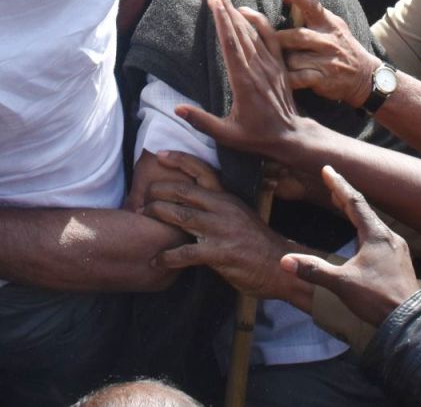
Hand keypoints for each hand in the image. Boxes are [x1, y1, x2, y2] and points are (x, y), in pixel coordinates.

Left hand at [144, 154, 293, 296]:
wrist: (280, 266)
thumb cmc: (257, 244)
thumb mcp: (240, 216)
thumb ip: (219, 209)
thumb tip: (195, 204)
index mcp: (228, 198)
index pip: (202, 170)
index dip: (180, 160)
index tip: (160, 155)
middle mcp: (224, 208)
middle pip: (185, 191)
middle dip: (159, 191)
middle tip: (141, 196)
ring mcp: (222, 230)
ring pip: (182, 217)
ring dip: (158, 216)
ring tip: (142, 218)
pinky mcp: (220, 253)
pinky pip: (187, 253)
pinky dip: (168, 257)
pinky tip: (156, 260)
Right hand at [176, 0, 307, 157]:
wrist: (292, 137)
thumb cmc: (258, 137)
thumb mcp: (227, 135)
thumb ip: (202, 121)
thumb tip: (177, 110)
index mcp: (243, 82)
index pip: (230, 45)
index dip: (221, 21)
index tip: (213, 2)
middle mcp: (257, 68)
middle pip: (239, 31)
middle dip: (226, 8)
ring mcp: (270, 65)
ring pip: (253, 31)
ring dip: (238, 11)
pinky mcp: (279, 65)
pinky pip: (270, 37)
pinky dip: (260, 22)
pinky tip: (248, 11)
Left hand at [275, 0, 383, 106]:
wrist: (364, 75)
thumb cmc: (342, 46)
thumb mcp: (332, 25)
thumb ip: (311, 13)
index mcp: (328, 23)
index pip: (311, 4)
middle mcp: (328, 40)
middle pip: (296, 36)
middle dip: (278, 39)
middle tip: (267, 42)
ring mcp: (327, 61)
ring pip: (292, 59)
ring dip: (283, 61)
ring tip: (281, 63)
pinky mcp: (323, 79)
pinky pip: (296, 78)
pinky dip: (287, 79)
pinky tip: (285, 78)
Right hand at [280, 166, 419, 325]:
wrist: (410, 321)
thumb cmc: (377, 299)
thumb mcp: (342, 284)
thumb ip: (315, 270)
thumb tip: (285, 261)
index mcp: (376, 235)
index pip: (354, 203)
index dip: (339, 185)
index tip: (327, 169)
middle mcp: (389, 237)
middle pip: (364, 210)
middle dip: (345, 196)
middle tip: (331, 183)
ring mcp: (397, 249)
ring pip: (373, 223)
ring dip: (356, 212)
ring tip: (342, 205)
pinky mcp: (400, 261)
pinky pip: (380, 235)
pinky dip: (365, 227)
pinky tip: (361, 236)